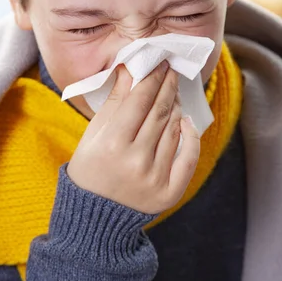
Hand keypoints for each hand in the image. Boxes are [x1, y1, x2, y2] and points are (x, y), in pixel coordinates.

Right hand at [67, 61, 200, 213]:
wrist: (95, 216)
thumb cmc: (89, 169)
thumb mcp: (92, 134)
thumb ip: (115, 102)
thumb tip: (131, 70)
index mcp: (112, 144)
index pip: (141, 99)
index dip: (152, 77)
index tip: (159, 63)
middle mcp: (136, 161)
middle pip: (160, 111)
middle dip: (168, 86)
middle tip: (171, 71)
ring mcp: (155, 178)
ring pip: (175, 130)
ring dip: (177, 107)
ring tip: (173, 95)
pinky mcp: (170, 193)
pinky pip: (189, 157)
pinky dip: (191, 136)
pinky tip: (186, 122)